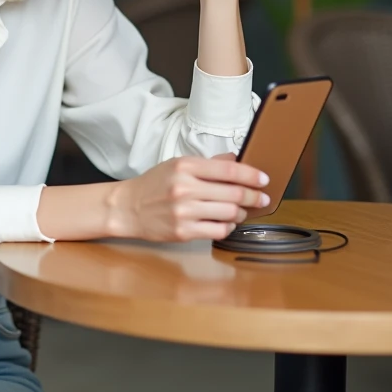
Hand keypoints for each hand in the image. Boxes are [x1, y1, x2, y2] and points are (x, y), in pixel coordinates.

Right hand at [108, 156, 269, 242]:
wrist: (127, 207)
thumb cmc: (154, 184)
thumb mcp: (177, 165)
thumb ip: (208, 164)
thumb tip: (235, 160)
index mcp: (185, 166)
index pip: (228, 170)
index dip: (251, 175)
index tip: (264, 179)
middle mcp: (185, 188)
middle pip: (233, 194)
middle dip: (253, 197)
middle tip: (262, 198)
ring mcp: (184, 212)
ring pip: (229, 214)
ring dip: (241, 213)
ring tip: (242, 211)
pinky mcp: (183, 231)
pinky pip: (217, 231)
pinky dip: (227, 227)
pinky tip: (226, 222)